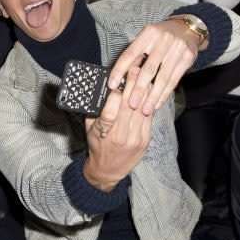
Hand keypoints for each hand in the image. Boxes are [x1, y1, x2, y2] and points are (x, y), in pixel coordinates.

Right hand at [84, 66, 153, 190]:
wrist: (109, 169)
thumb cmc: (97, 146)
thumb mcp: (89, 129)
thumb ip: (96, 111)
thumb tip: (103, 91)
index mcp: (104, 133)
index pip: (111, 111)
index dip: (115, 95)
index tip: (117, 81)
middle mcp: (120, 136)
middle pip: (129, 107)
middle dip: (132, 86)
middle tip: (135, 70)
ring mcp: (135, 139)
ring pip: (142, 110)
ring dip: (144, 92)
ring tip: (145, 77)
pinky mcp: (145, 141)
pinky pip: (149, 119)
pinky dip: (149, 104)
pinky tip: (150, 94)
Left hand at [108, 18, 200, 114]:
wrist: (187, 28)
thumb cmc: (160, 36)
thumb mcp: (146, 38)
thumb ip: (135, 54)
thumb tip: (119, 76)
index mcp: (147, 34)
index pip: (129, 55)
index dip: (119, 71)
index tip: (111, 85)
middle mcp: (163, 41)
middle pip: (148, 69)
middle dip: (138, 89)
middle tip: (131, 105)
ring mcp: (177, 49)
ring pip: (163, 78)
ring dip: (153, 96)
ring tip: (145, 110)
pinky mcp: (188, 58)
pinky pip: (174, 80)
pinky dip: (165, 93)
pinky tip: (157, 103)